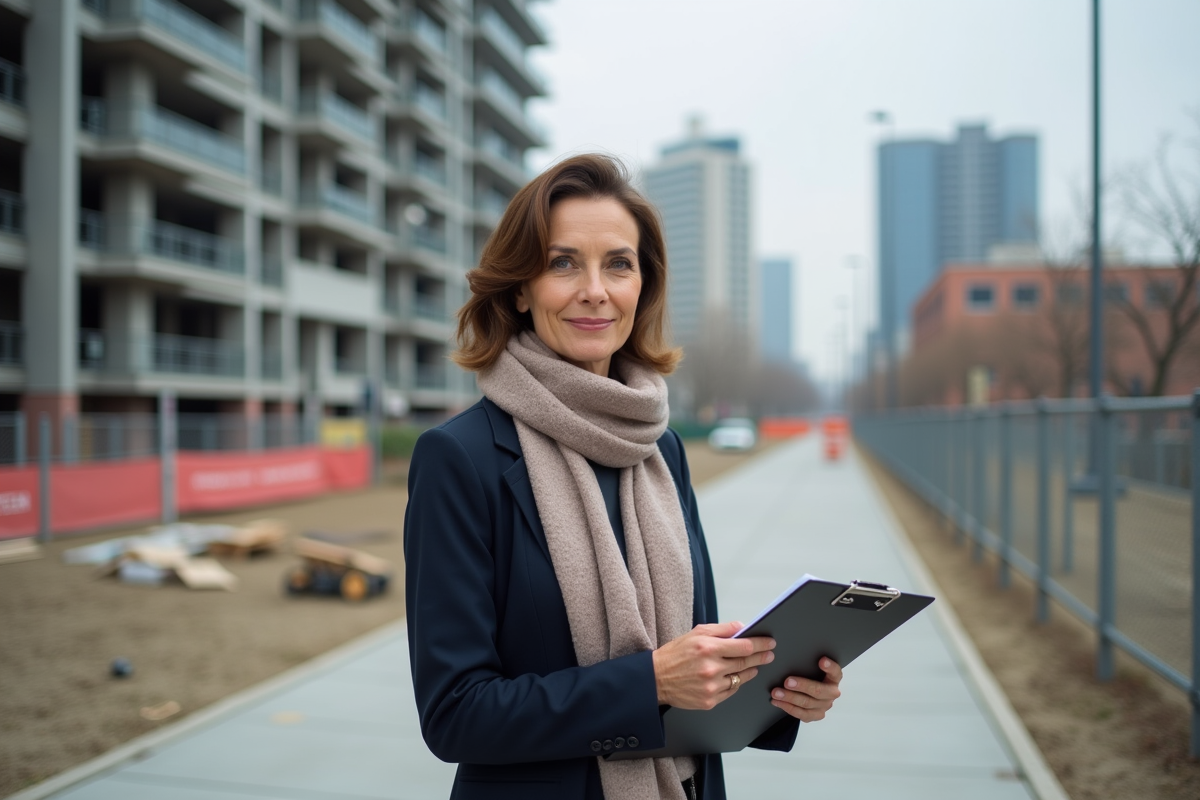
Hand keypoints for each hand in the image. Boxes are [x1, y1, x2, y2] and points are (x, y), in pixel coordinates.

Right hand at [652, 621, 775, 710]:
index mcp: (708, 648)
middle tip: (769, 654)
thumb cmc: (675, 654)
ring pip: (741, 678)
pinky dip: (735, 683)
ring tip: (753, 666)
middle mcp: (711, 668)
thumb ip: (722, 629)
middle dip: (760, 657)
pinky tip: (734, 677)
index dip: (760, 644)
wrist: (656, 679)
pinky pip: (731, 691)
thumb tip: (742, 627)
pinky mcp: (709, 701)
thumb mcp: (696, 633)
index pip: (744, 646)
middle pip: (745, 662)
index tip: (770, 643)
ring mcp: (711, 687)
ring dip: (750, 671)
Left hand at [771, 657, 841, 721]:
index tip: (822, 660)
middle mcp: (832, 693)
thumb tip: (791, 658)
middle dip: (801, 686)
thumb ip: (809, 665)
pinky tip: (777, 702)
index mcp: (833, 679)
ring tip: (776, 693)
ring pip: (807, 704)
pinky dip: (788, 707)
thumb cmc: (811, 676)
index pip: (835, 672)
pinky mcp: (816, 715)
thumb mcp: (812, 669)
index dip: (830, 667)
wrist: (811, 694)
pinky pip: (802, 714)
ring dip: (790, 698)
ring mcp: (825, 706)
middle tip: (787, 682)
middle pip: (818, 691)